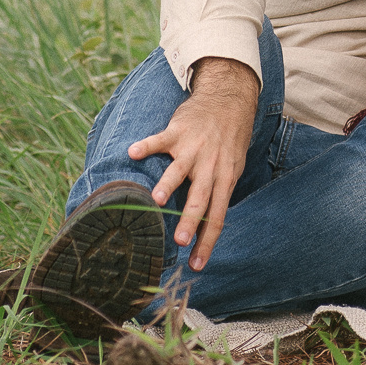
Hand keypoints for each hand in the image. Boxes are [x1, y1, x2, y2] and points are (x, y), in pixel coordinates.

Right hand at [127, 56, 256, 270]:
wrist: (229, 99)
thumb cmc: (229, 140)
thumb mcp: (232, 167)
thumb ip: (218, 192)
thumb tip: (206, 226)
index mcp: (225, 178)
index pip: (218, 216)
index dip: (208, 241)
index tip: (196, 265)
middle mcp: (211, 165)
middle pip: (200, 198)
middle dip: (191, 221)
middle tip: (180, 242)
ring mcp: (194, 147)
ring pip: (180, 169)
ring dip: (168, 185)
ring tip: (156, 201)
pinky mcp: (178, 131)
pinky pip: (160, 139)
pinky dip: (146, 145)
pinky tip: (133, 152)